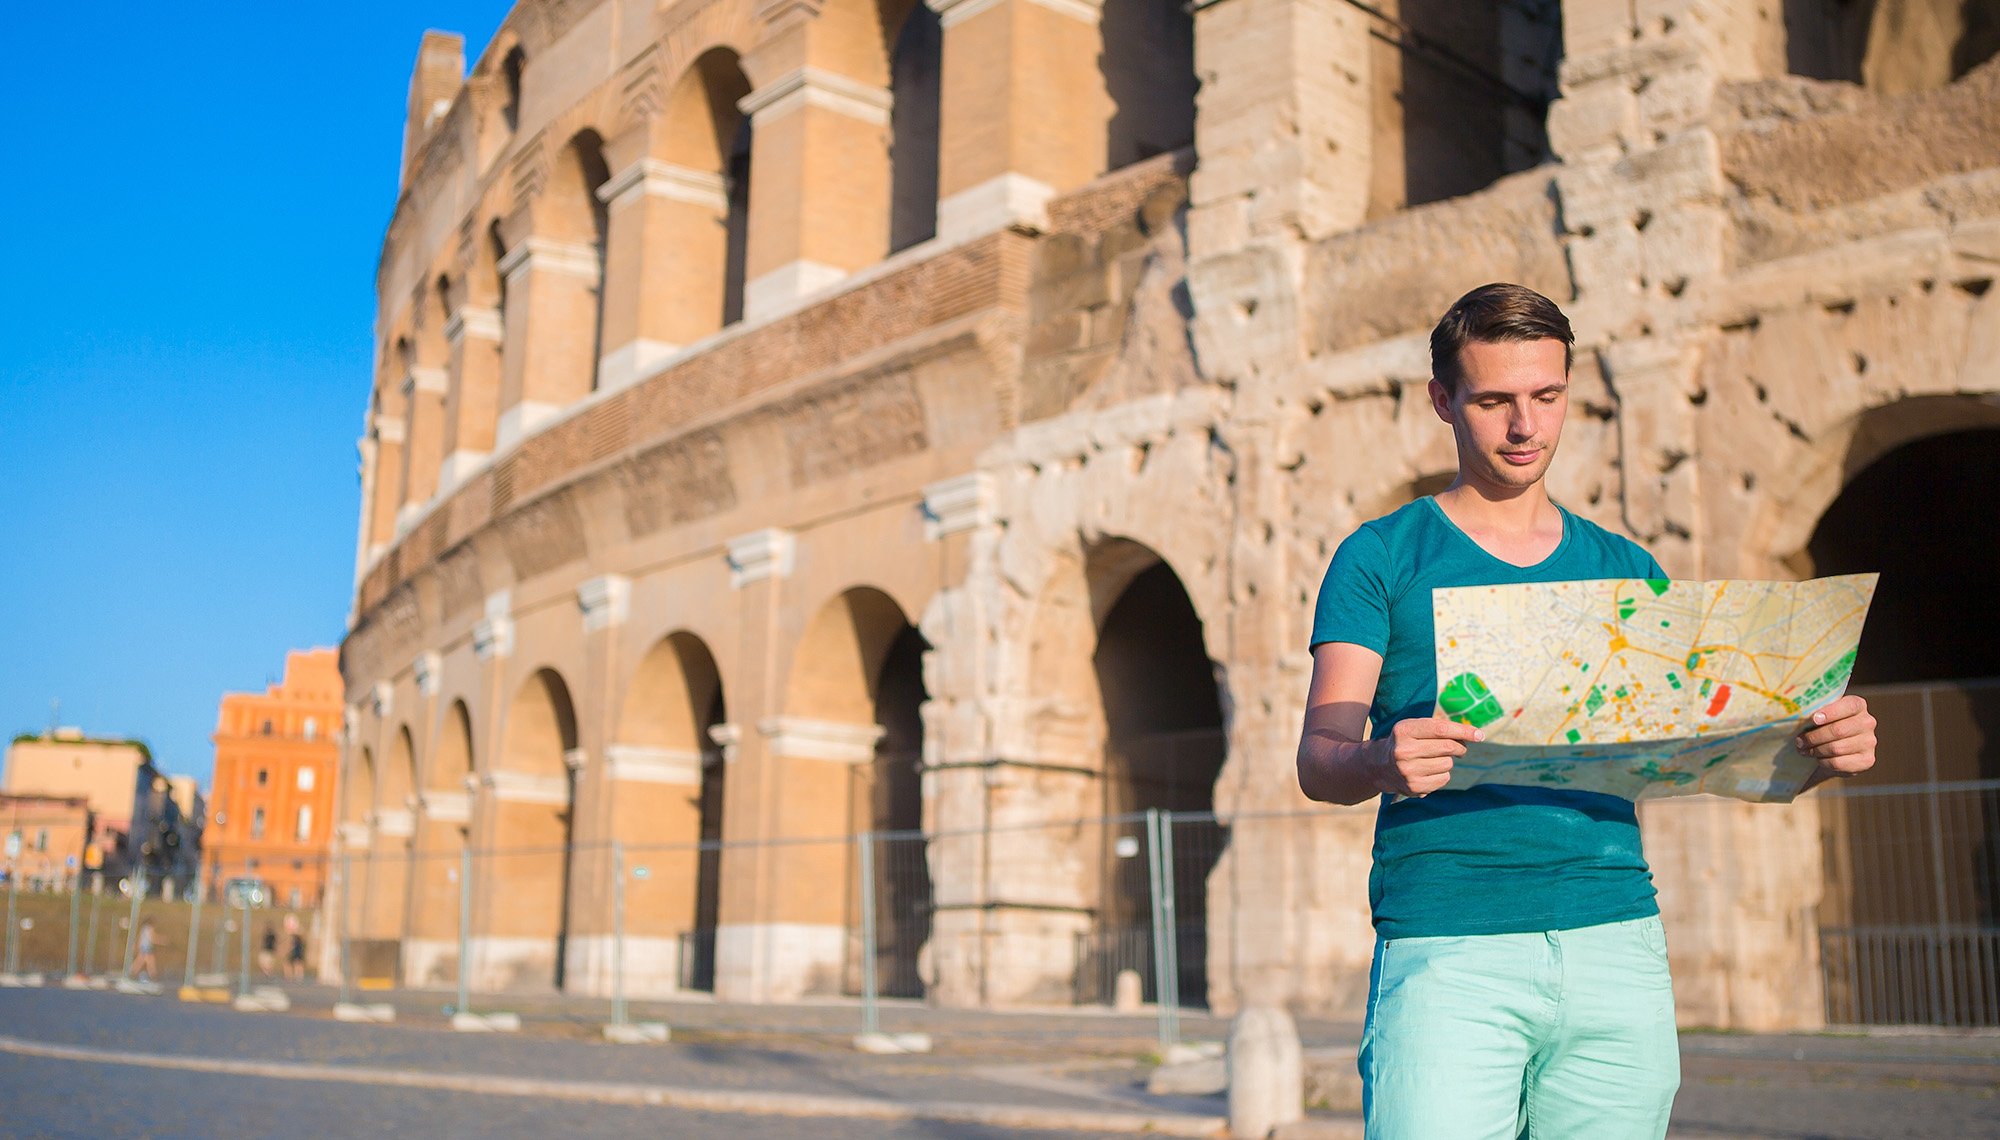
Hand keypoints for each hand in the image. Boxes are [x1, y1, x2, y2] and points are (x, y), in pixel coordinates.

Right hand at [1369, 716, 1484, 796]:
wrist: (1381, 766)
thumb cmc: (1407, 742)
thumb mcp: (1416, 727)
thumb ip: (1441, 728)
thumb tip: (1475, 735)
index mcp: (1404, 731)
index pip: (1440, 729)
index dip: (1463, 731)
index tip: (1480, 735)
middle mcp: (1403, 751)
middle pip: (1448, 747)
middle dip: (1459, 747)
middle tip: (1459, 748)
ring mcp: (1408, 771)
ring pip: (1448, 764)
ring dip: (1448, 761)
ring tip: (1434, 759)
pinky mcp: (1415, 787)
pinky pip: (1444, 778)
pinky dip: (1443, 773)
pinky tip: (1430, 771)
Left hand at [1796, 694, 1876, 778]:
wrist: (1834, 752)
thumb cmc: (1823, 727)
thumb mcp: (1821, 714)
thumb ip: (1814, 710)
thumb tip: (1794, 712)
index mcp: (1858, 705)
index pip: (1849, 706)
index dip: (1831, 712)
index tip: (1813, 719)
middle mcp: (1868, 722)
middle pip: (1838, 730)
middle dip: (1814, 737)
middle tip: (1799, 741)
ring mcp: (1870, 742)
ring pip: (1837, 748)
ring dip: (1815, 750)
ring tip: (1804, 750)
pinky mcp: (1867, 760)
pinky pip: (1839, 763)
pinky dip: (1823, 762)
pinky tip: (1818, 759)